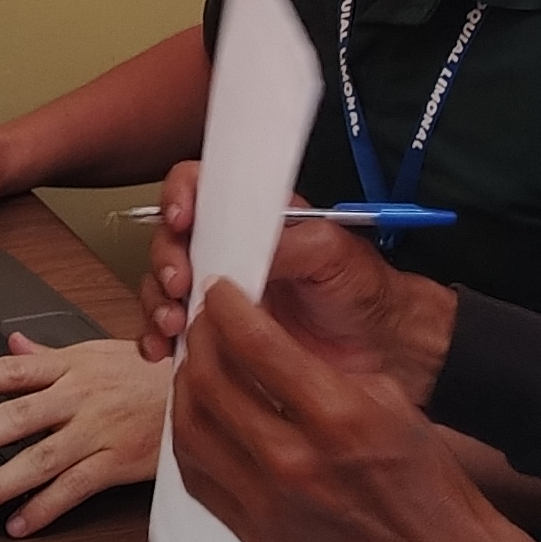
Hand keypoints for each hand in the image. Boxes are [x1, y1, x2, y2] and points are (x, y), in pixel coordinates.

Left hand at [0, 335, 169, 536]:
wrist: (206, 393)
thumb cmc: (154, 373)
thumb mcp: (102, 353)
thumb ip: (53, 355)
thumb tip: (14, 345)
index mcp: (73, 367)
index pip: (13, 372)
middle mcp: (81, 398)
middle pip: (17, 418)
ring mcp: (99, 432)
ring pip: (40, 460)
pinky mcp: (119, 463)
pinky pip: (75, 489)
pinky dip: (45, 508)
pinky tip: (18, 524)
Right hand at [145, 195, 457, 400]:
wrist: (384, 353)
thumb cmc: (365, 294)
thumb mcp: (333, 253)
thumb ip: (286, 243)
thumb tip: (241, 250)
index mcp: (256, 217)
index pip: (202, 188)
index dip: (181, 196)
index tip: (182, 220)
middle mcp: (230, 250)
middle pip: (171, 238)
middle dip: (165, 259)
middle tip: (180, 284)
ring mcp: (219, 295)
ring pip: (162, 285)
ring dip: (156, 301)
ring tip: (174, 325)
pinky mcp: (215, 337)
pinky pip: (170, 333)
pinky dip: (156, 339)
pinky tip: (163, 351)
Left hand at [173, 285, 537, 541]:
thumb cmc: (428, 488)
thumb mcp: (395, 404)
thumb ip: (330, 371)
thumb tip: (272, 341)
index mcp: (339, 417)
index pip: (255, 344)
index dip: (227, 307)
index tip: (221, 292)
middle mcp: (294, 461)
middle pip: (212, 381)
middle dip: (201, 339)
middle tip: (205, 323)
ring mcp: (267, 504)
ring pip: (192, 428)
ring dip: (186, 386)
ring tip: (197, 365)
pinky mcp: (255, 535)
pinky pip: (198, 477)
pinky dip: (190, 438)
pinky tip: (201, 417)